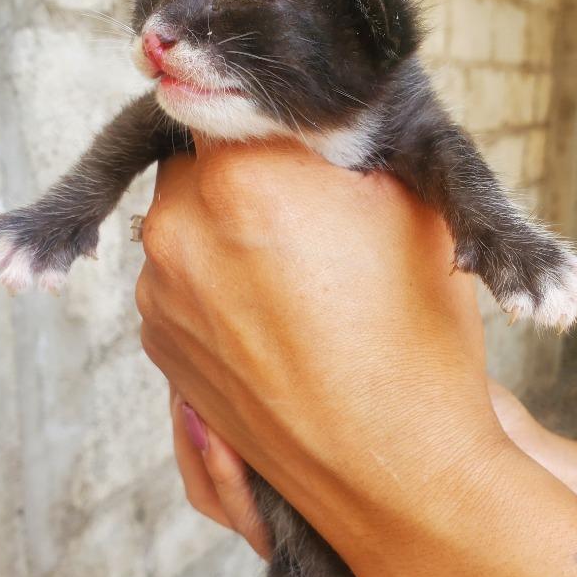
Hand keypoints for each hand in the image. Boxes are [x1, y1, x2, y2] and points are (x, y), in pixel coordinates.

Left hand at [136, 138, 504, 576]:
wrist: (397, 473)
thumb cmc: (418, 336)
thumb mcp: (410, 209)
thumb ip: (347, 147)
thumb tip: (313, 125)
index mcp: (245, 174)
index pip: (236, 102)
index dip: (273, 121)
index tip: (300, 146)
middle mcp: (180, 228)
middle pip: (204, 165)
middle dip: (247, 176)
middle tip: (308, 216)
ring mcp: (159, 295)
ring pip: (186, 227)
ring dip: (226, 235)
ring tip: (297, 284)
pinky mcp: (159, 349)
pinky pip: (178, 287)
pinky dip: (214, 290)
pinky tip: (273, 324)